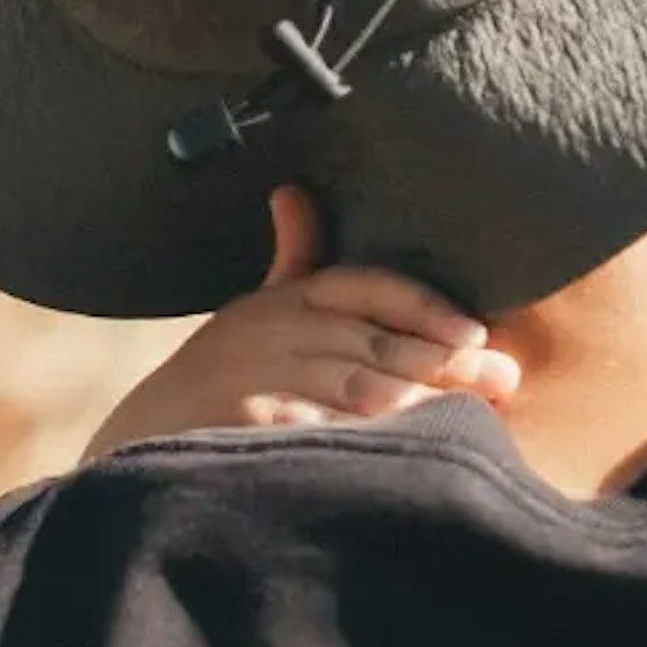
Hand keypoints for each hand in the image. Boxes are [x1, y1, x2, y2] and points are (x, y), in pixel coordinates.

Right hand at [82, 189, 518, 466]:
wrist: (142, 445)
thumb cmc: (219, 377)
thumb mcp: (253, 313)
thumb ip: (293, 262)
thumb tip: (295, 193)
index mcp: (283, 300)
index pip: (365, 285)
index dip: (424, 307)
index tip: (475, 333)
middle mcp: (270, 331)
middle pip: (379, 343)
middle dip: (448, 365)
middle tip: (504, 382)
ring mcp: (258, 379)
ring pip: (363, 390)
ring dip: (425, 404)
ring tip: (477, 418)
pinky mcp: (249, 426)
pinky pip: (329, 433)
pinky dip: (375, 443)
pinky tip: (415, 453)